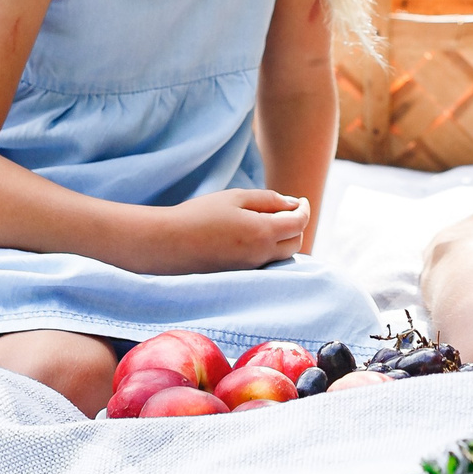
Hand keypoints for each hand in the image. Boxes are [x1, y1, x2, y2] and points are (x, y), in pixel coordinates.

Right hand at [142, 189, 310, 273]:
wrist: (168, 243)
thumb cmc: (200, 215)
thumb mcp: (236, 198)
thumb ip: (269, 200)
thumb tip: (293, 205)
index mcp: (263, 233)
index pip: (299, 223)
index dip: (304, 209)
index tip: (300, 200)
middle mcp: (261, 255)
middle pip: (295, 242)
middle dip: (296, 225)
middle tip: (283, 210)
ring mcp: (251, 269)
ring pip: (282, 256)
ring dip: (284, 239)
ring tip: (268, 222)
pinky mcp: (240, 275)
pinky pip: (266, 263)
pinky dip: (269, 250)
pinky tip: (253, 237)